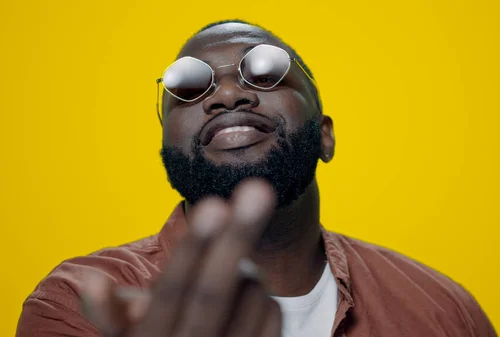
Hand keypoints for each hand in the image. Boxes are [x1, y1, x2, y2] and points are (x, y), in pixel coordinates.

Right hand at [81, 179, 281, 336]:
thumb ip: (112, 315)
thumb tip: (93, 283)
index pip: (172, 292)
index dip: (193, 250)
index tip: (214, 206)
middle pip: (215, 292)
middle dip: (236, 239)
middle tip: (258, 189)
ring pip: (252, 294)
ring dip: (245, 274)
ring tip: (225, 279)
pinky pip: (273, 311)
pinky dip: (260, 298)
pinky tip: (242, 305)